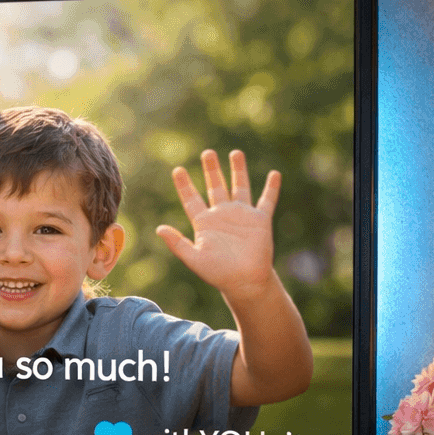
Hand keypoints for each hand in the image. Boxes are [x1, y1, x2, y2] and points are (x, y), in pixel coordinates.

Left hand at [158, 149, 280, 303]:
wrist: (244, 281)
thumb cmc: (217, 273)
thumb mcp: (193, 258)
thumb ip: (177, 243)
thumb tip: (159, 229)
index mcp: (204, 223)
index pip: (191, 199)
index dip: (185, 185)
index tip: (178, 169)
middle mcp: (222, 215)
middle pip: (215, 186)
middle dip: (211, 169)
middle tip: (207, 152)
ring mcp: (241, 216)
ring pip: (239, 187)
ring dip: (238, 170)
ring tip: (235, 152)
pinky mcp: (260, 220)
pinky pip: (266, 200)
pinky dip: (271, 188)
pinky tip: (275, 174)